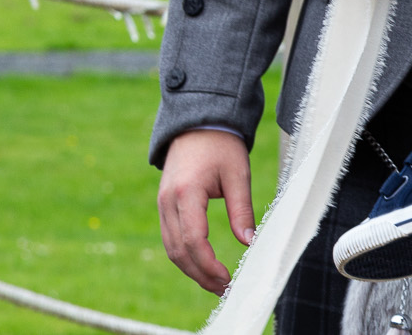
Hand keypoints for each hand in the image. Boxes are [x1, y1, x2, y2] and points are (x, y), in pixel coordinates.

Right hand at [158, 129, 255, 294]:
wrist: (198, 122)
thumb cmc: (221, 145)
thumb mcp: (238, 174)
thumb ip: (242, 209)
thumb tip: (249, 242)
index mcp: (186, 192)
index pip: (193, 240)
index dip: (209, 265)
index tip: (227, 279)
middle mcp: (168, 201)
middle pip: (178, 250)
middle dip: (200, 275)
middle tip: (224, 289)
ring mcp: (162, 204)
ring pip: (171, 248)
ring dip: (191, 269)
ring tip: (216, 283)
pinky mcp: (164, 205)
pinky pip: (170, 238)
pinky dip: (184, 256)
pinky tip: (203, 265)